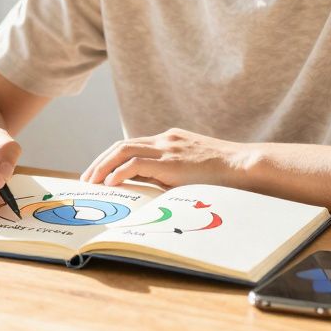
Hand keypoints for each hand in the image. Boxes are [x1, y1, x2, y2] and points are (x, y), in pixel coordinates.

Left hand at [80, 128, 255, 188]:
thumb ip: (172, 174)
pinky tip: (110, 183)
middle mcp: (165, 139)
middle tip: (87, 179)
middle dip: (100, 161)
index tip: (99, 174)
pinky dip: (119, 172)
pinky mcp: (170, 160)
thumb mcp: (192, 171)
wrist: (243, 166)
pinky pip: (135, 163)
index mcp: (169, 140)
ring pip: (123, 150)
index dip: (111, 159)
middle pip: (121, 145)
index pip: (132, 145)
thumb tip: (151, 190)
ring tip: (92, 182)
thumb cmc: (223, 174)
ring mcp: (167, 147)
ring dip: (103, 166)